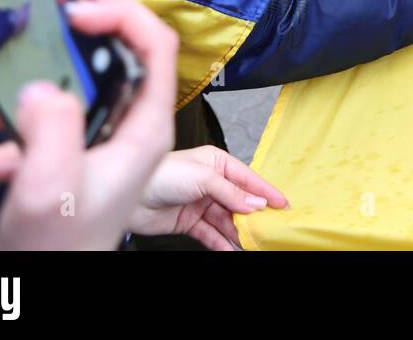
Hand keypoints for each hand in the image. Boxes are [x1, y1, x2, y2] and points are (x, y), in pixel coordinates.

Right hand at [0, 0, 179, 249]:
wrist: (50, 277)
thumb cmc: (62, 246)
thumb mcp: (50, 189)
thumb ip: (52, 133)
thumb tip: (46, 85)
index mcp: (145, 130)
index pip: (156, 51)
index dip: (123, 18)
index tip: (80, 12)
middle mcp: (137, 124)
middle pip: (135, 48)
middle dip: (107, 6)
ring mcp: (114, 131)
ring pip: (109, 64)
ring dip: (87, 26)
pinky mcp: (89, 140)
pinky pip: (83, 89)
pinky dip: (62, 64)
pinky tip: (43, 50)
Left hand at [127, 146, 288, 250]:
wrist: (130, 195)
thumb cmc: (162, 173)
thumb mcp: (204, 178)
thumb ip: (232, 192)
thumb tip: (256, 202)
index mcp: (217, 163)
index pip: (248, 179)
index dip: (266, 191)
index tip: (282, 204)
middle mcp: (210, 182)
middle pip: (239, 202)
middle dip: (253, 216)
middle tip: (269, 228)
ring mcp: (200, 203)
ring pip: (226, 220)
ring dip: (238, 232)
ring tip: (252, 243)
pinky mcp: (189, 221)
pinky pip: (211, 233)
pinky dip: (221, 243)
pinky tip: (230, 249)